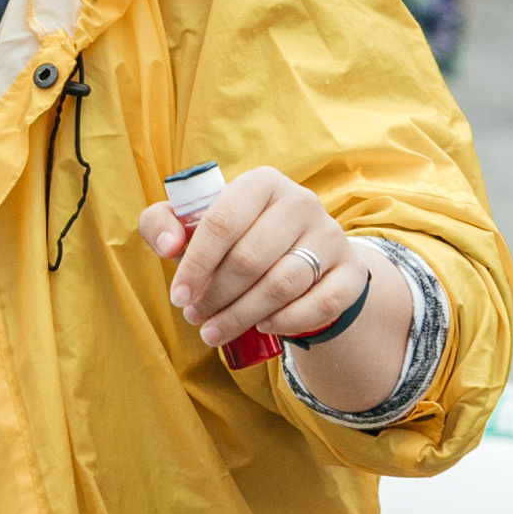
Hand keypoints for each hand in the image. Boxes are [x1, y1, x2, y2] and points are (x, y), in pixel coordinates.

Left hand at [139, 166, 413, 409]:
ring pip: (282, 284)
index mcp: (262, 182)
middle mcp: (301, 201)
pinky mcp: (350, 271)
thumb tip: (166, 245)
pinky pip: (320, 303)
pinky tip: (263, 327)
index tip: (179, 297)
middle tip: (196, 318)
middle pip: (250, 259)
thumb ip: (162, 223)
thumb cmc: (236, 236)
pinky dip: (288, 320)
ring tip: (215, 331)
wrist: (301, 252)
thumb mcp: (195, 223)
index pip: (222, 222)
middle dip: (216, 296)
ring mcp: (331, 235)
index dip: (196, 264)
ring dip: (242, 315)